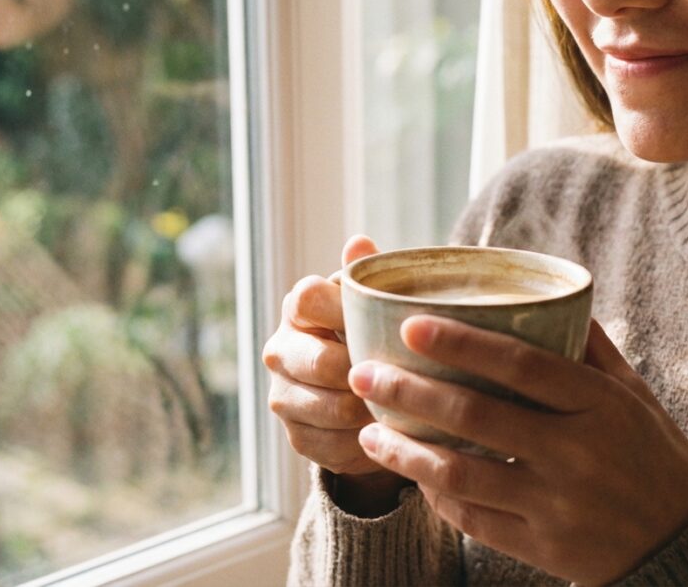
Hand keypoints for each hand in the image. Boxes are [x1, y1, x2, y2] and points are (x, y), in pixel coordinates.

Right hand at [263, 235, 410, 515]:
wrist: (365, 389)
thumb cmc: (374, 332)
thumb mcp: (376, 303)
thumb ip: (367, 276)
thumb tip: (359, 242)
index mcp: (298, 307)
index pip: (308, 298)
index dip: (344, 309)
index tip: (380, 320)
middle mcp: (282, 350)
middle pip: (320, 362)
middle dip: (365, 371)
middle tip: (406, 374)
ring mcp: (283, 396)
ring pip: (329, 408)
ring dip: (370, 410)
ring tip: (405, 406)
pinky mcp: (296, 437)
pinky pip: (333, 445)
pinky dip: (365, 442)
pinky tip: (389, 432)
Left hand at [348, 316, 687, 585]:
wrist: (682, 544)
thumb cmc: (654, 456)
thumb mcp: (635, 396)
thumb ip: (591, 349)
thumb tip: (548, 294)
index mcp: (600, 405)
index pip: (521, 365)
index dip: (461, 343)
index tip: (410, 325)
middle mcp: (577, 452)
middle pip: (477, 415)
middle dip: (410, 391)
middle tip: (363, 373)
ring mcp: (556, 504)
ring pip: (462, 473)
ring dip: (406, 451)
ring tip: (368, 430)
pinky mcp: (541, 547)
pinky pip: (474, 519)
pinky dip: (436, 495)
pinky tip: (412, 473)